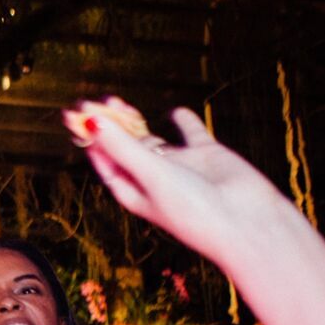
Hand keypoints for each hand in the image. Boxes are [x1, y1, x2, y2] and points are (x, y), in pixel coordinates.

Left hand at [63, 99, 285, 260]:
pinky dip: (183, 122)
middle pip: (123, 149)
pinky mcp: (207, 155)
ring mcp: (181, 167)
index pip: (105, 162)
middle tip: (92, 102)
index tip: (74, 115)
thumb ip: (124, 147)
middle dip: (108, 126)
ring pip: (151, 140)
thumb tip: (91, 122)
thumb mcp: (153, 175)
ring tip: (117, 102)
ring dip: (134, 122)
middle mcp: (155, 180)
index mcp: (135, 193)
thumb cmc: (196, 211)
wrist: (249, 222)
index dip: (90, 140)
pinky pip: (191, 134)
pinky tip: (174, 112)